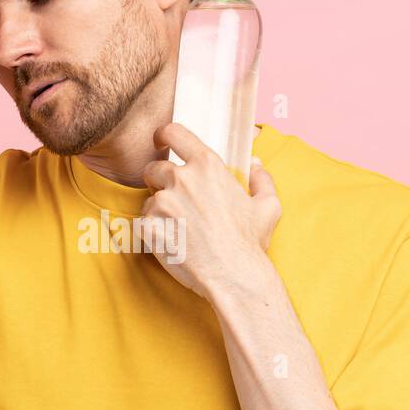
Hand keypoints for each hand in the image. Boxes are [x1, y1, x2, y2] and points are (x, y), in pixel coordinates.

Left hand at [139, 122, 281, 301]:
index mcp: (207, 166)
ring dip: (158, 211)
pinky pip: (141, 223)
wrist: (233, 276)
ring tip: (180, 230)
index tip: (161, 142)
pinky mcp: (149, 226)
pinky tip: (171, 243)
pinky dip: (151, 232)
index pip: (174, 133)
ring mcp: (163, 203)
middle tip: (175, 203)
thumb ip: (262, 179)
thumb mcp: (268, 206)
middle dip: (159, 183)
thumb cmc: (250, 242)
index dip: (164, 136)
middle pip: (154, 169)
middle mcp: (182, 179)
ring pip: (148, 199)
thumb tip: (256, 163)